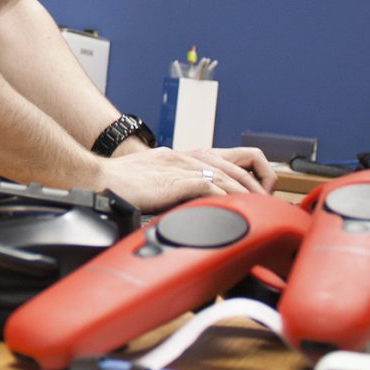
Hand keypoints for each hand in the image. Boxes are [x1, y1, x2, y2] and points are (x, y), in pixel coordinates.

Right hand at [96, 144, 275, 213]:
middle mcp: (189, 157)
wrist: (101, 179)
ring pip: (230, 176)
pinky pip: (213, 187)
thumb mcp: (158, 182)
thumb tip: (197, 210)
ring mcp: (184, 166)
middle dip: (259, 186)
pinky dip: (230, 200)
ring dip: (250, 196)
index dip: (252, 174)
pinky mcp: (177, 179)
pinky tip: (238, 212)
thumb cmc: (123, 184)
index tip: (258, 194)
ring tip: (261, 212)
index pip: (232, 157)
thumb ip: (178, 190)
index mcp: (186, 156)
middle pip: (238, 165)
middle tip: (268, 206)